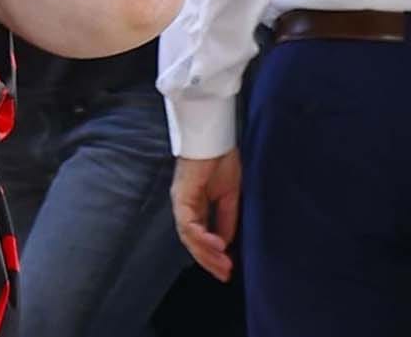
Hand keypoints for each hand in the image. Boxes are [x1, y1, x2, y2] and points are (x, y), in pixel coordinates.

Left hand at [171, 149, 241, 282]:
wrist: (214, 137)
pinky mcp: (182, 195)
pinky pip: (189, 222)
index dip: (211, 255)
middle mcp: (184, 206)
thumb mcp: (228, 196)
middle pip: (191, 241)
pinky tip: (218, 244)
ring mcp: (181, 201)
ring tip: (224, 263)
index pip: (199, 237)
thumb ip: (225, 219)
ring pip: (188, 236)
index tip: (227, 270)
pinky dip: (202, 236)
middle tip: (225, 274)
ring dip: (207, 252)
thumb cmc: (221, 160)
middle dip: (209, 260)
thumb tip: (225, 243)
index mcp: (194, 206)